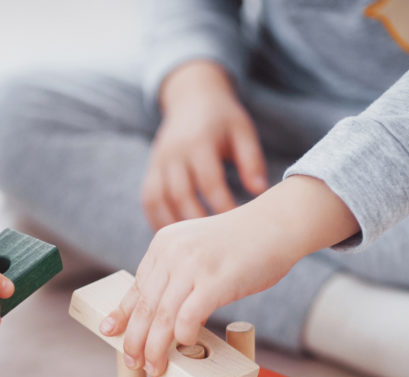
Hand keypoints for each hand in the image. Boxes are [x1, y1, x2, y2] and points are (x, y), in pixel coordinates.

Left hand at [104, 176, 359, 375]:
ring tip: (156, 366)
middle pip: (144, 305)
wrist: (278, 224)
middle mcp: (173, 252)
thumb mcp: (197, 250)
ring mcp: (193, 265)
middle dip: (135, 339)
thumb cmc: (242, 244)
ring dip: (156, 347)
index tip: (111, 333)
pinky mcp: (216, 280)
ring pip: (162, 316)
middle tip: (132, 361)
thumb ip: (177, 275)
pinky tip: (186, 345)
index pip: (136, 286)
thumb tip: (162, 316)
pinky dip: (184, 336)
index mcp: (163, 244)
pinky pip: (189, 317)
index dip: (122, 314)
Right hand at [142, 60, 267, 229]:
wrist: (191, 98)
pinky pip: (149, 200)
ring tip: (192, 246)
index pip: (209, 180)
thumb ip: (251, 160)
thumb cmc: (223, 119)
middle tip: (216, 244)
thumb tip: (259, 191)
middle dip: (198, 220)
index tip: (237, 226)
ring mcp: (158, 162)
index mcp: (199, 142)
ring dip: (174, 225)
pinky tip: (173, 238)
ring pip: (159, 199)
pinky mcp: (151, 170)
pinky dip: (158, 220)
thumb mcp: (242, 131)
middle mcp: (174, 153)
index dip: (222, 205)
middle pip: (181, 194)